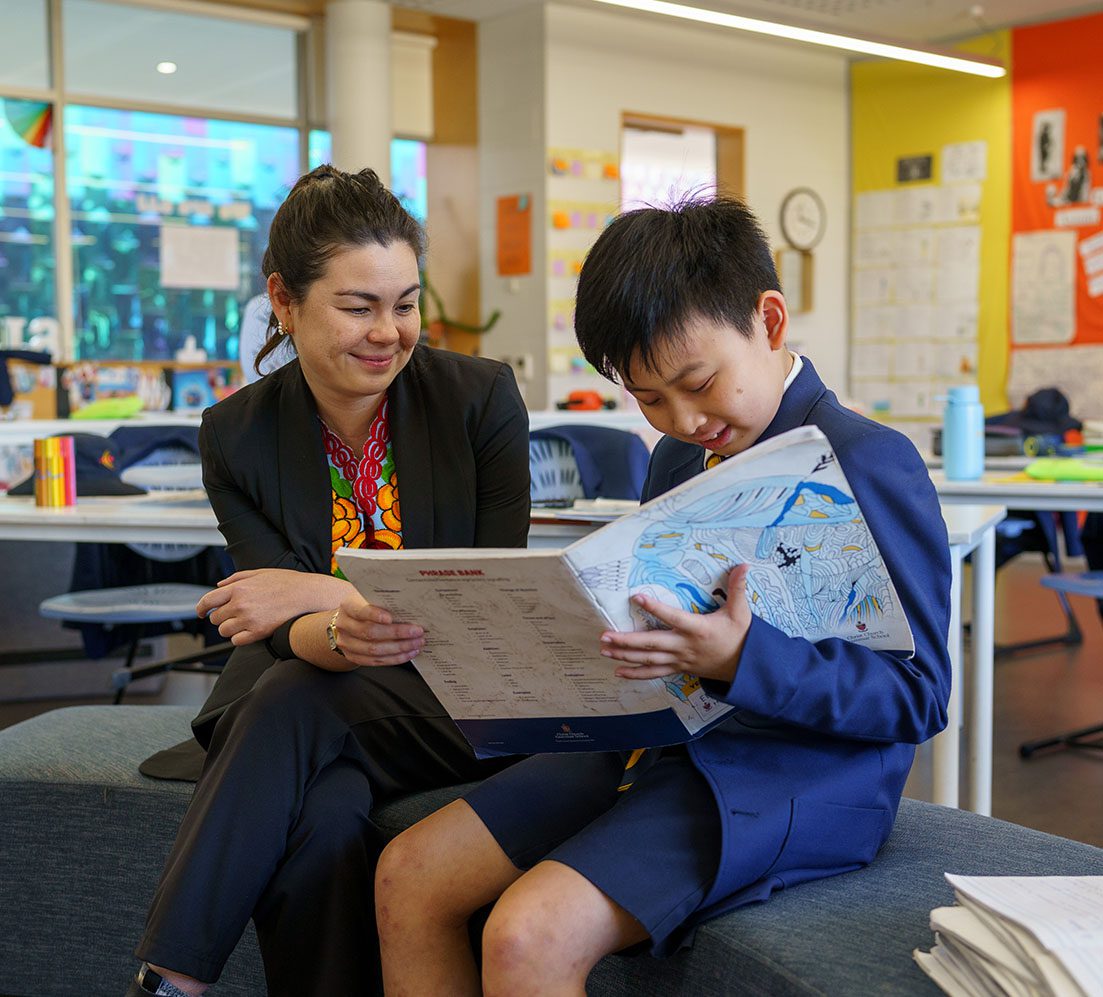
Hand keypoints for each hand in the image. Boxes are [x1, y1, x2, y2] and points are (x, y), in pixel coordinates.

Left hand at [197, 568, 352, 645]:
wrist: (307, 595)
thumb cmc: (287, 582)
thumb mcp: (259, 572)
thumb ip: (236, 578)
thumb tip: (219, 585)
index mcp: (238, 588)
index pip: (207, 601)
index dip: (200, 608)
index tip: (201, 613)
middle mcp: (240, 604)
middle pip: (215, 618)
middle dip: (222, 617)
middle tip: (235, 615)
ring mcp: (248, 619)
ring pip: (224, 631)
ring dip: (231, 628)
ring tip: (244, 622)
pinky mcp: (258, 633)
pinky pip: (237, 641)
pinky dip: (240, 638)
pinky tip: (250, 630)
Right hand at [329, 593, 425, 667]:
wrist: (350, 620)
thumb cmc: (366, 606)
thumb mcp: (371, 597)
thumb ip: (384, 601)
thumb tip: (410, 607)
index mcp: (348, 606)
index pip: (361, 611)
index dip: (375, 615)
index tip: (391, 618)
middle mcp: (344, 625)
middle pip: (370, 633)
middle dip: (397, 633)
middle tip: (417, 632)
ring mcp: (347, 643)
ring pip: (373, 650)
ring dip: (399, 648)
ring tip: (416, 643)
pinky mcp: (353, 656)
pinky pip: (375, 661)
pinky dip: (395, 658)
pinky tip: (408, 653)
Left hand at [601, 564, 751, 683]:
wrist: (745, 667)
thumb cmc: (741, 637)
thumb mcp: (741, 612)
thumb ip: (738, 588)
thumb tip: (743, 565)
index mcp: (698, 629)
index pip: (673, 617)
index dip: (655, 608)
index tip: (636, 597)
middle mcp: (685, 646)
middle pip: (652, 644)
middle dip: (627, 640)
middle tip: (605, 635)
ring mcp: (680, 660)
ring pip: (649, 660)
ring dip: (625, 655)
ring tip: (605, 649)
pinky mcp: (679, 669)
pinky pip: (655, 673)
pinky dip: (636, 674)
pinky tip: (619, 671)